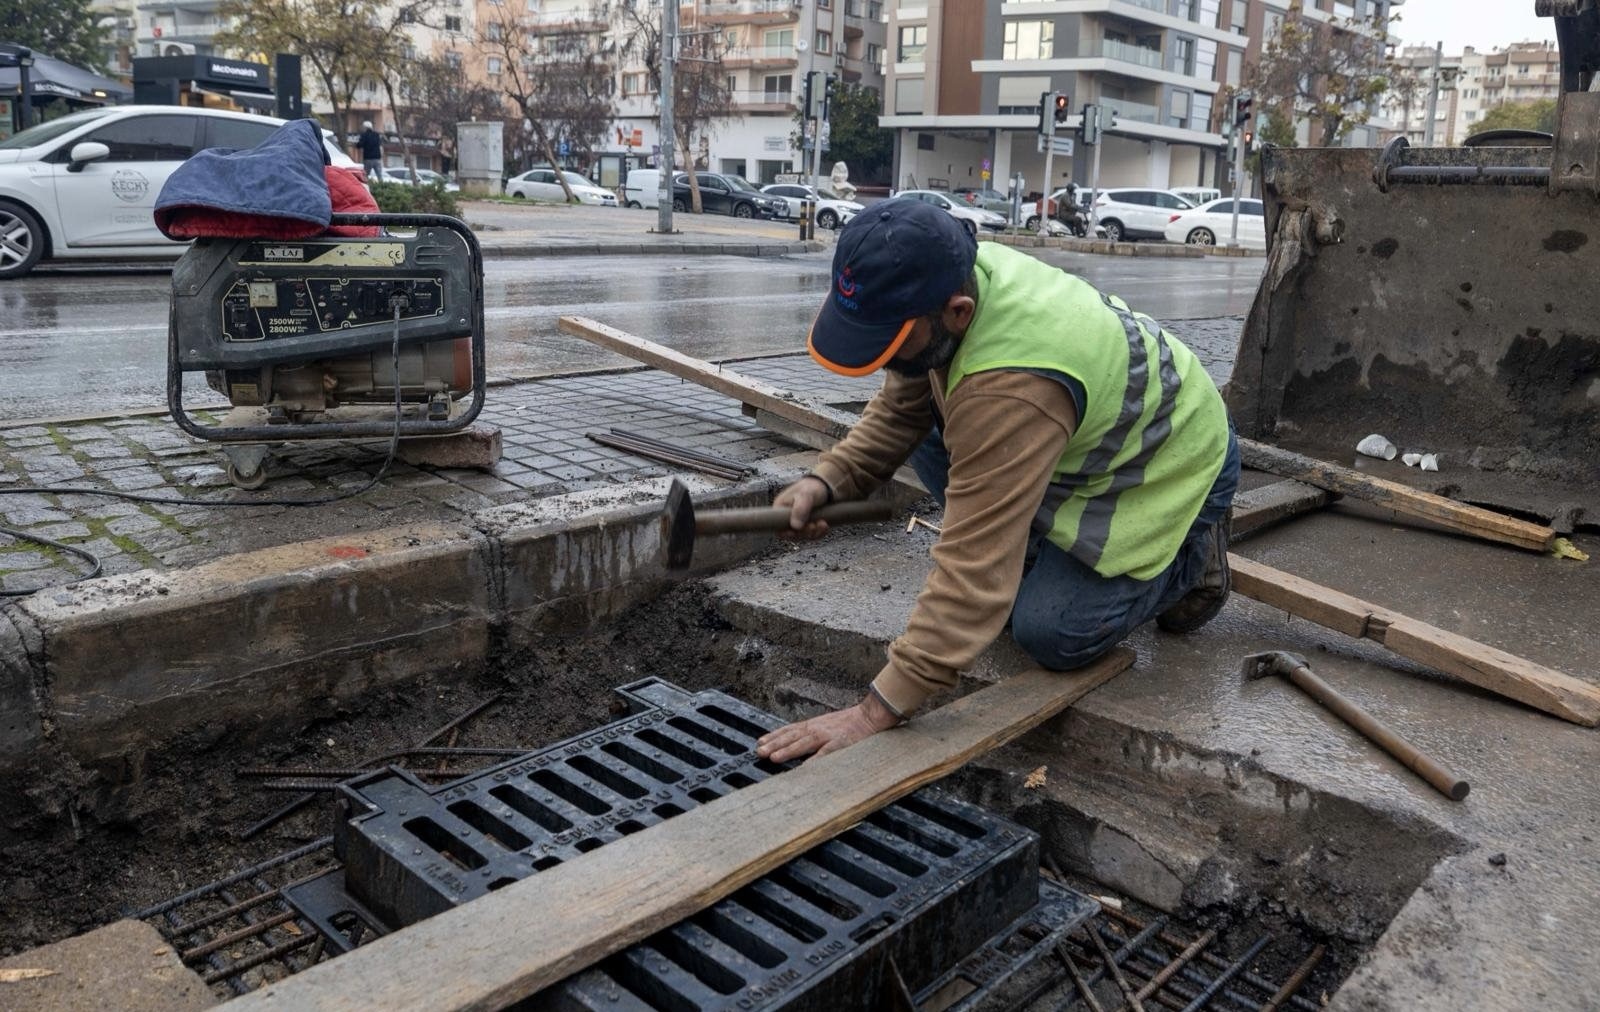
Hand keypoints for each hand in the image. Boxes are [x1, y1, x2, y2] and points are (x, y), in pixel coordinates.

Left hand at [756, 692, 902, 762]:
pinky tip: (805, 768)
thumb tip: (798, 742)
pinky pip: (825, 753)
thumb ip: (813, 733)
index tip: (760, 743)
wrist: (871, 716)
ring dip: (787, 750)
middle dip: (774, 744)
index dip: (774, 736)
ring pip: (804, 743)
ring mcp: (828, 736)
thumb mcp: (827, 724)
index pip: (789, 730)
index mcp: (814, 725)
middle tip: (759, 752)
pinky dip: (815, 760)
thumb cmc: (850, 723)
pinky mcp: (841, 744)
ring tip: (774, 758)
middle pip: (791, 737)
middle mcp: (818, 728)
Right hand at [773, 476, 832, 540]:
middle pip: (792, 534)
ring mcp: (798, 522)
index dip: (786, 534)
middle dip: (804, 532)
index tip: (797, 532)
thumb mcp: (805, 495)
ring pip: (803, 535)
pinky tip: (824, 525)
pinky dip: (819, 532)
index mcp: (780, 508)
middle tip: (814, 525)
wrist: (825, 486)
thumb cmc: (811, 487)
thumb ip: (800, 509)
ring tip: (822, 524)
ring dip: (813, 533)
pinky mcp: (807, 525)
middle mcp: (787, 517)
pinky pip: (811, 534)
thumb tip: (795, 527)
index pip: (777, 527)